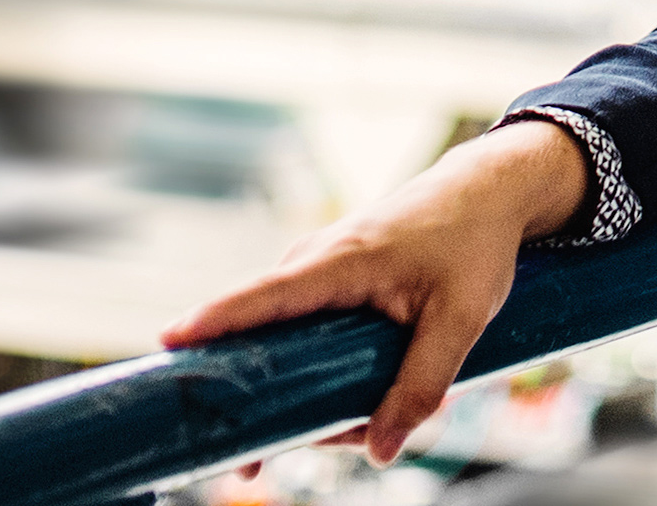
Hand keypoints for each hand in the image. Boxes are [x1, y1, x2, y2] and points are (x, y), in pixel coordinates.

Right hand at [158, 119, 588, 452]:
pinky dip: (310, 375)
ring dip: (296, 396)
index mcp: (339, 263)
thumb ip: (423, 384)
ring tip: (344, 432)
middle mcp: (312, 263)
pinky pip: (299, 335)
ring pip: (280, 344)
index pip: (263, 296)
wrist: (487, 194)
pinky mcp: (326, 284)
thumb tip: (380, 451)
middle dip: (253, 402)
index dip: (214, 320)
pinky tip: (347, 410)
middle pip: (258, 336)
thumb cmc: (473, 245)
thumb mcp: (461, 321)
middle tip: (256, 462)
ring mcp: (315, 272)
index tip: (169, 344)